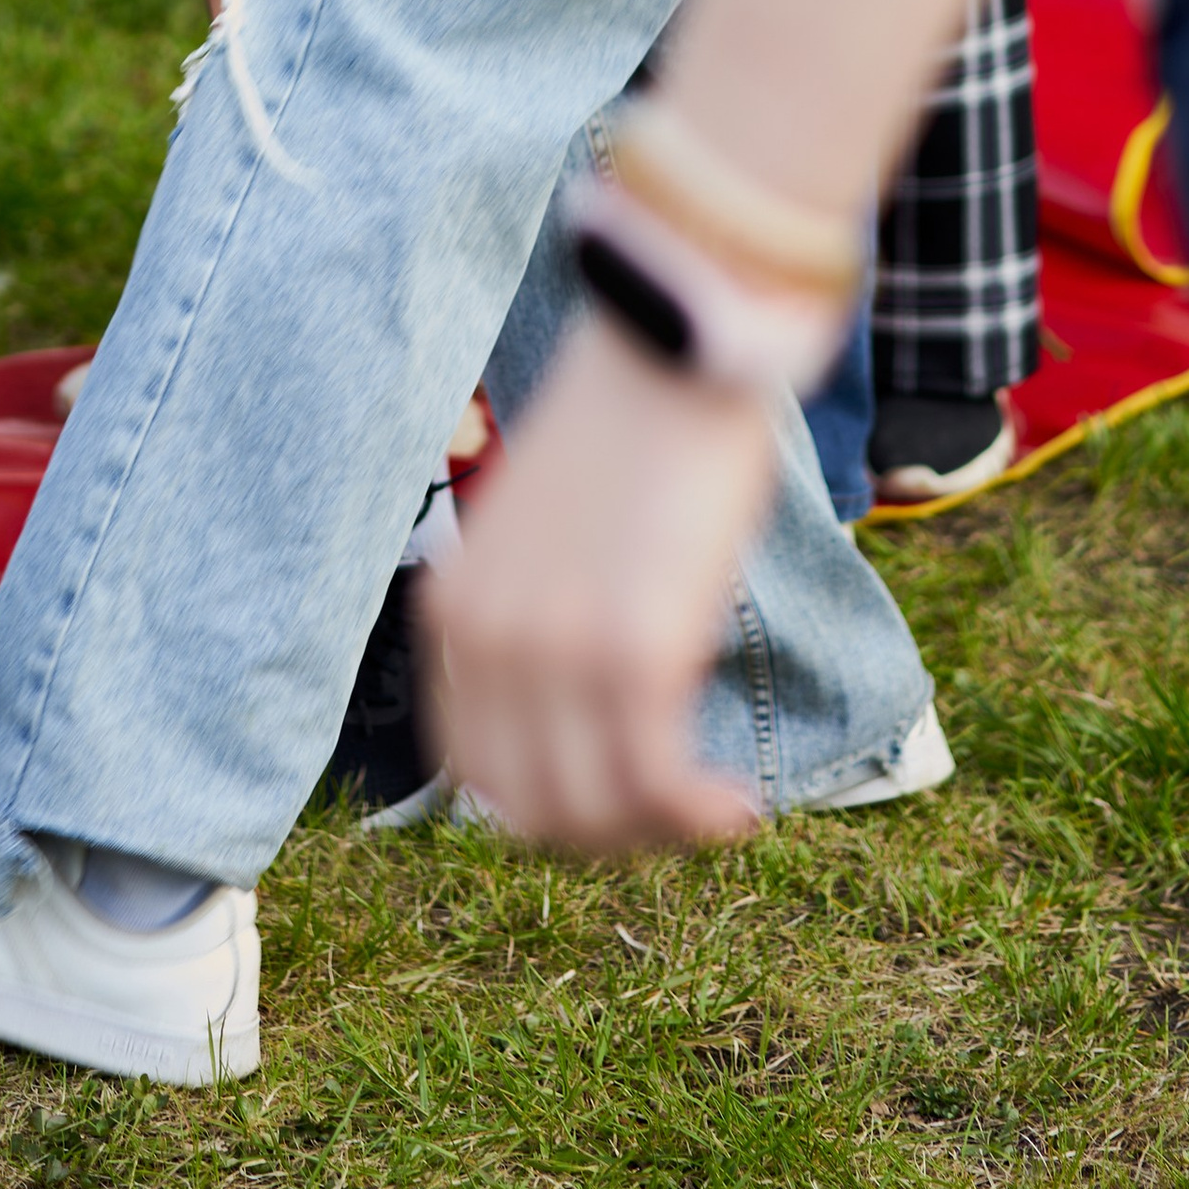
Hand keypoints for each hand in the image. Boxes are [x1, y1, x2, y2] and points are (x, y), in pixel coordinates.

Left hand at [425, 317, 777, 848]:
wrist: (674, 354)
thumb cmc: (630, 436)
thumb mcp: (543, 540)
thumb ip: (537, 621)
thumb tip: (581, 725)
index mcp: (451, 609)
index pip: (476, 772)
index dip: (554, 808)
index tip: (623, 797)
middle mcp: (485, 638)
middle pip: (528, 812)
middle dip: (610, 834)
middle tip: (678, 807)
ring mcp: (553, 650)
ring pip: (591, 814)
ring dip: (658, 835)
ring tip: (714, 806)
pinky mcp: (632, 652)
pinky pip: (653, 784)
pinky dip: (697, 817)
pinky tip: (737, 807)